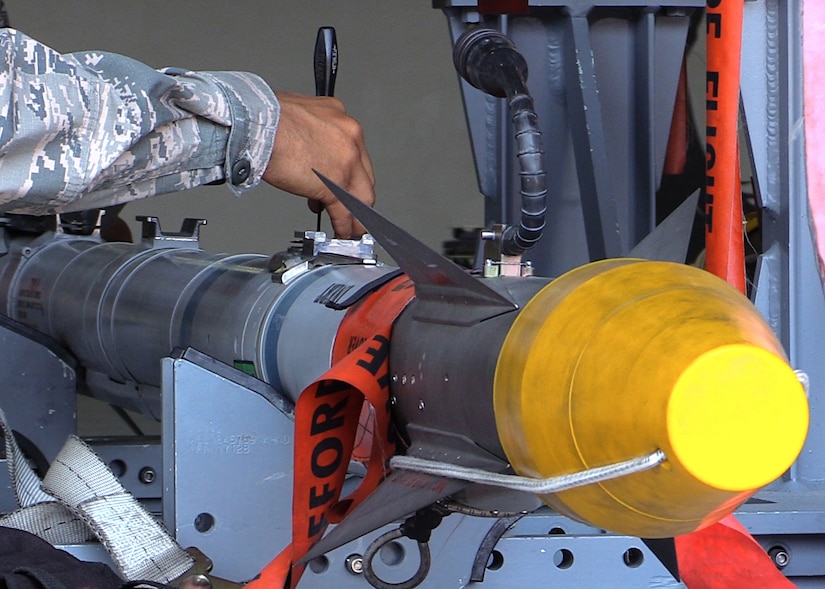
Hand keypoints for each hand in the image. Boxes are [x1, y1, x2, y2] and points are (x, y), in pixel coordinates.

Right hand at [262, 92, 374, 237]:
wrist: (256, 124)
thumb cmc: (265, 119)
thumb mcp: (298, 117)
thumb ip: (310, 135)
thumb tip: (306, 150)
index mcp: (339, 119)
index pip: (353, 153)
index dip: (349, 173)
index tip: (344, 182)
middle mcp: (349, 136)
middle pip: (363, 175)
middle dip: (355, 193)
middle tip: (349, 206)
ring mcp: (346, 161)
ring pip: (361, 195)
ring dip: (355, 214)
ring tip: (349, 225)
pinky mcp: (335, 184)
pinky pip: (346, 211)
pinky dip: (345, 226)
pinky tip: (342, 232)